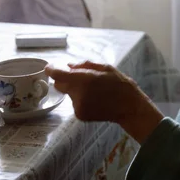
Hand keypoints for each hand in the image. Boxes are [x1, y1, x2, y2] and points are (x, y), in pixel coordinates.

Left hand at [45, 61, 163, 142]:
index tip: (50, 67)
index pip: (58, 74)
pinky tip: (94, 99)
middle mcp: (78, 94)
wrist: (129, 107)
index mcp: (84, 80)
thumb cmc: (120, 84)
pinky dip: (80, 99)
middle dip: (65, 79)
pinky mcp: (79, 115)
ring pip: (68, 93)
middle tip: (79, 78)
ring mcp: (78, 106)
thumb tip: (69, 65)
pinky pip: (74, 102)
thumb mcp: (106, 67)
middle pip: (59, 84)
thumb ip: (85, 65)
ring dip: (75, 90)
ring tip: (93, 90)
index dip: (52, 69)